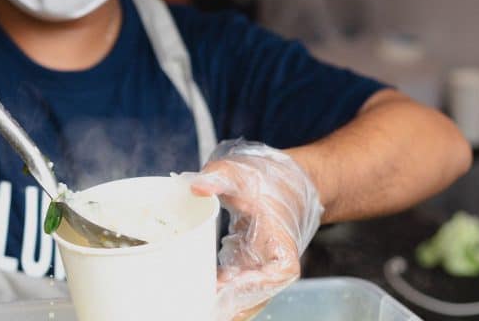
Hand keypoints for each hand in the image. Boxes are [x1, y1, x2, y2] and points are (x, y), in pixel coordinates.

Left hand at [187, 140, 323, 320]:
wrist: (287, 179)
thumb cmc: (269, 176)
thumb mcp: (241, 172)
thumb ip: (219, 177)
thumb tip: (196, 186)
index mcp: (280, 238)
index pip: (280, 271)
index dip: (257, 284)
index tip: (228, 284)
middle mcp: (274, 260)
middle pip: (258, 294)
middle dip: (230, 304)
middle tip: (197, 304)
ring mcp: (261, 266)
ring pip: (245, 294)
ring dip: (221, 302)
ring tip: (191, 305)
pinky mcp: (248, 265)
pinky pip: (234, 285)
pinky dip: (217, 292)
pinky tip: (193, 295)